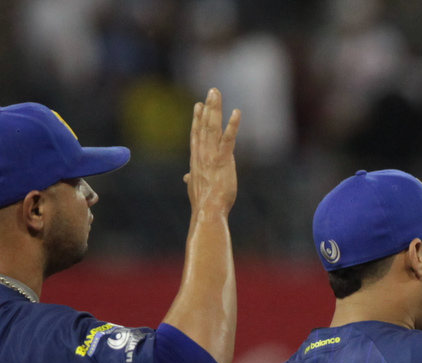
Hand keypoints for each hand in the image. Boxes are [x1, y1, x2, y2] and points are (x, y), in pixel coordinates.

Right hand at [185, 88, 240, 216]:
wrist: (207, 211)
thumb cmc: (203, 203)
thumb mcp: (194, 187)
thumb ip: (191, 178)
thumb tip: (185, 177)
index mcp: (197, 159)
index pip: (196, 134)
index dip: (197, 118)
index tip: (198, 105)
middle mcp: (202, 153)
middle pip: (204, 125)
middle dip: (207, 107)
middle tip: (211, 91)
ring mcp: (212, 155)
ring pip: (212, 127)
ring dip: (215, 109)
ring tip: (216, 94)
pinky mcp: (223, 160)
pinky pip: (228, 139)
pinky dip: (232, 125)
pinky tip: (236, 112)